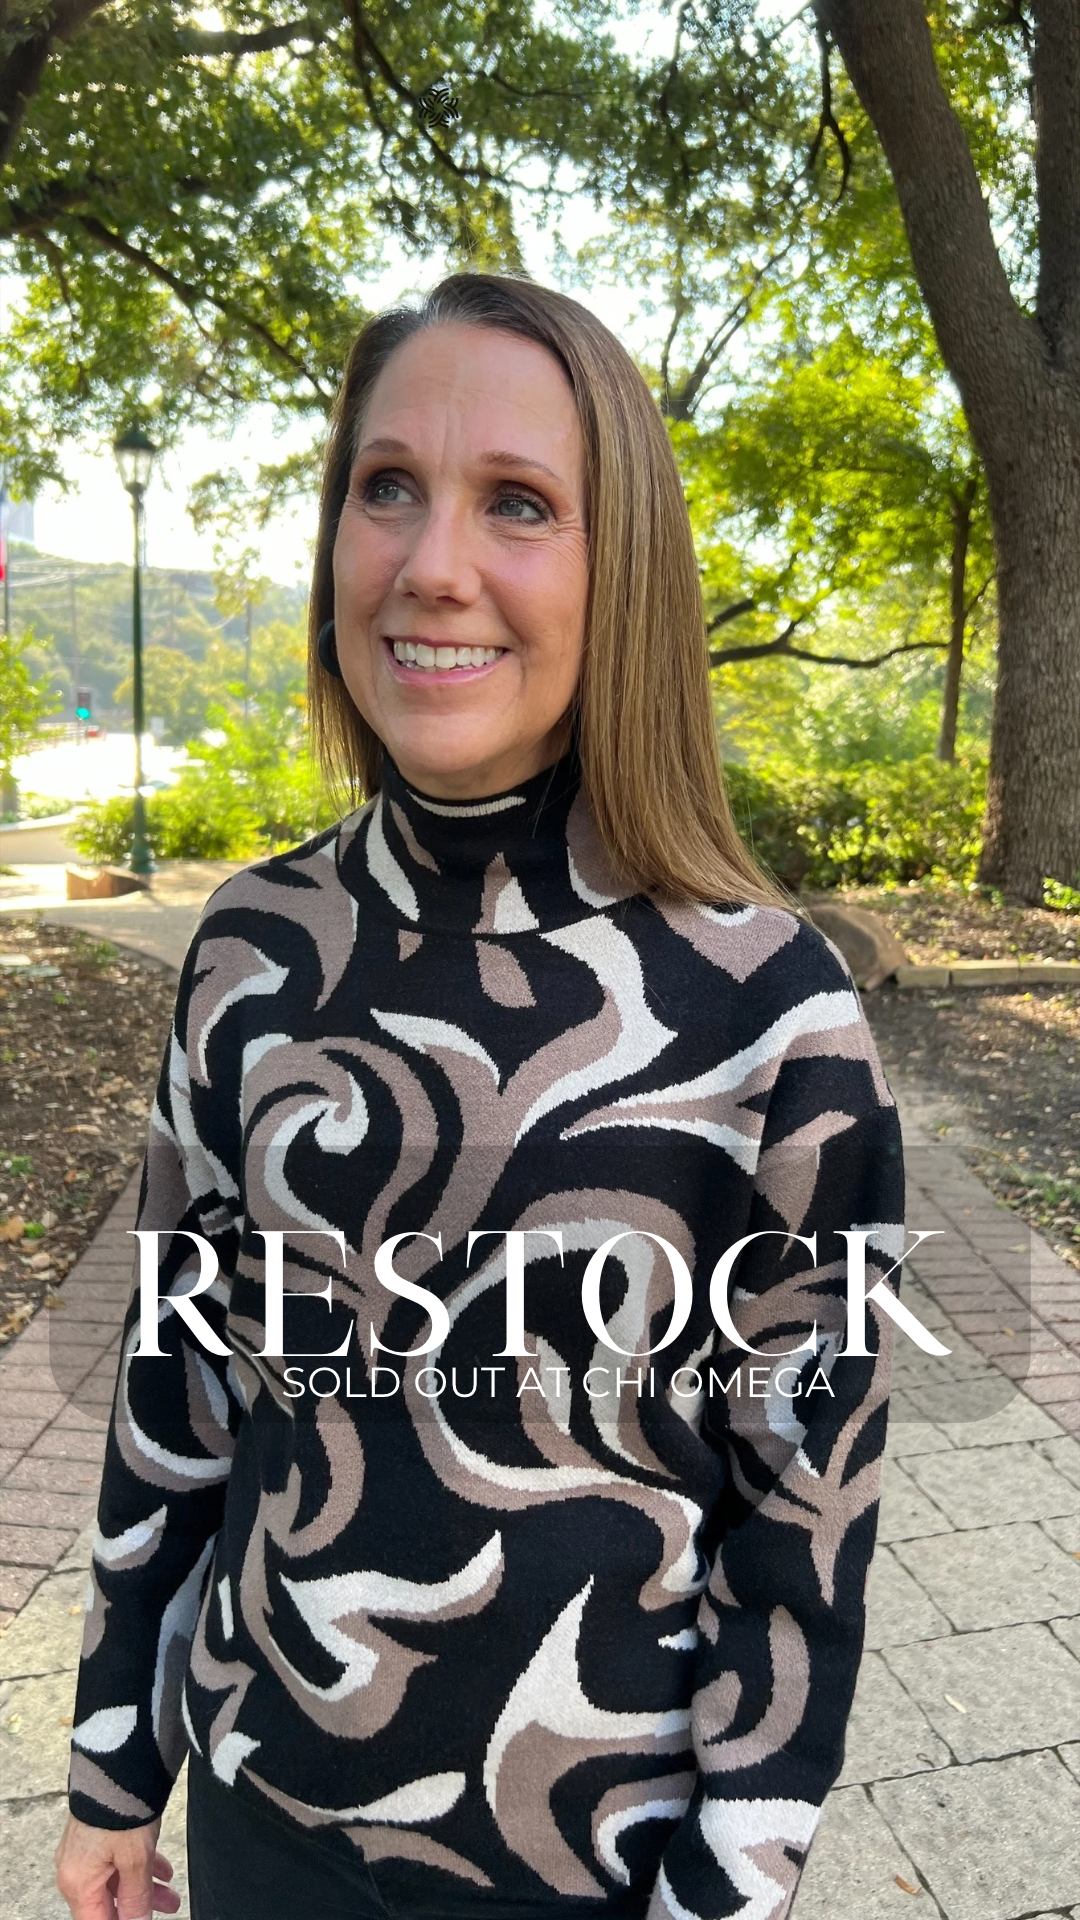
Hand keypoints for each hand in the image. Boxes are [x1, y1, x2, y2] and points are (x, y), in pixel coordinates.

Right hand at [55, 1812, 179, 1919]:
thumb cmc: (119, 1811)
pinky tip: (163, 1870)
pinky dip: (138, 1868)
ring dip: (144, 1889)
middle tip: (169, 1909)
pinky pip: (115, 1860)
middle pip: (107, 1903)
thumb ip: (136, 1899)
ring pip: (115, 1881)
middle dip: (138, 1910)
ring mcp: (84, 1850)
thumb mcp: (135, 1862)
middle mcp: (75, 1870)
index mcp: (78, 1884)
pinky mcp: (95, 1833)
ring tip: (173, 1896)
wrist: (114, 1762)